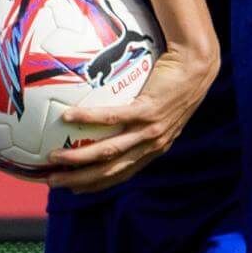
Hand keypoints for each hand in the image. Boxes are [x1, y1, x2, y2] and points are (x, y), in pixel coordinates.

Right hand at [44, 46, 217, 192]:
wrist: (198, 64)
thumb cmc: (179, 79)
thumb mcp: (162, 106)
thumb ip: (141, 115)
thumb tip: (113, 108)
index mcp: (155, 148)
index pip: (122, 174)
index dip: (97, 184)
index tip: (74, 188)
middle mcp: (152, 145)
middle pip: (110, 171)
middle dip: (81, 180)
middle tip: (53, 182)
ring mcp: (150, 129)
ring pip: (108, 151)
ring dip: (79, 159)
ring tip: (54, 158)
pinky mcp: (147, 109)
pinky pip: (111, 117)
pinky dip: (87, 119)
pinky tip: (66, 117)